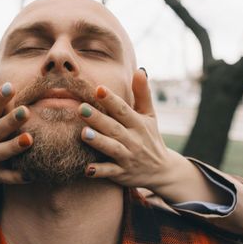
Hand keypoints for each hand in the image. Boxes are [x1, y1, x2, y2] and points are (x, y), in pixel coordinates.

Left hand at [77, 69, 171, 190]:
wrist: (162, 171)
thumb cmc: (150, 137)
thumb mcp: (150, 115)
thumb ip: (143, 93)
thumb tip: (139, 70)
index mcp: (138, 124)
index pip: (123, 110)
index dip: (112, 100)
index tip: (99, 89)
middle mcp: (134, 140)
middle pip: (114, 128)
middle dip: (98, 119)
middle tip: (80, 108)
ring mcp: (128, 158)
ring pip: (112, 149)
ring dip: (98, 142)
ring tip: (83, 133)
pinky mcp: (122, 174)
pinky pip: (110, 172)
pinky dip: (100, 171)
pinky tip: (87, 169)